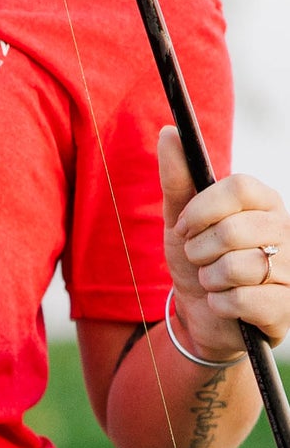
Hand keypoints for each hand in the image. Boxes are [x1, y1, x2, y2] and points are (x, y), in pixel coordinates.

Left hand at [160, 127, 289, 354]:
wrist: (204, 315)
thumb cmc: (198, 260)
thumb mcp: (181, 220)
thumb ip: (178, 178)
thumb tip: (170, 132)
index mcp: (265, 203)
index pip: (239, 186)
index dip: (203, 208)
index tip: (185, 226)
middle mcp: (286, 231)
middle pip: (234, 229)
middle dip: (200, 250)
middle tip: (198, 259)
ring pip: (238, 267)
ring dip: (209, 279)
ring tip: (213, 282)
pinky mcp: (286, 307)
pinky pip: (243, 300)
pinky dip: (220, 304)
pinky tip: (224, 304)